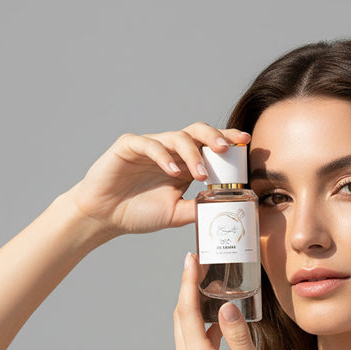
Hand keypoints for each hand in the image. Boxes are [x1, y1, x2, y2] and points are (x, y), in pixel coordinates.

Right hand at [64, 123, 251, 235]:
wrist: (104, 217)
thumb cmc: (138, 213)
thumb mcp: (175, 214)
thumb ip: (197, 208)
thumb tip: (225, 208)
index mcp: (184, 163)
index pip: (210, 146)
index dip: (228, 140)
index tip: (246, 142)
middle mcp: (170, 150)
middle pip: (197, 131)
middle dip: (215, 137)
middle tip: (227, 149)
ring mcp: (150, 145)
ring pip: (177, 137)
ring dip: (192, 154)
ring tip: (201, 174)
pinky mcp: (129, 146)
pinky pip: (149, 144)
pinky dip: (163, 156)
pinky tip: (172, 171)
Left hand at [173, 253, 277, 349]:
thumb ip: (239, 335)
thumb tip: (226, 306)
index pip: (187, 311)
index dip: (188, 282)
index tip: (190, 259)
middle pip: (180, 317)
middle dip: (187, 289)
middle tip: (198, 264)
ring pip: (184, 330)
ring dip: (193, 307)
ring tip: (208, 285)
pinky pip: (191, 344)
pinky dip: (200, 326)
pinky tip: (216, 318)